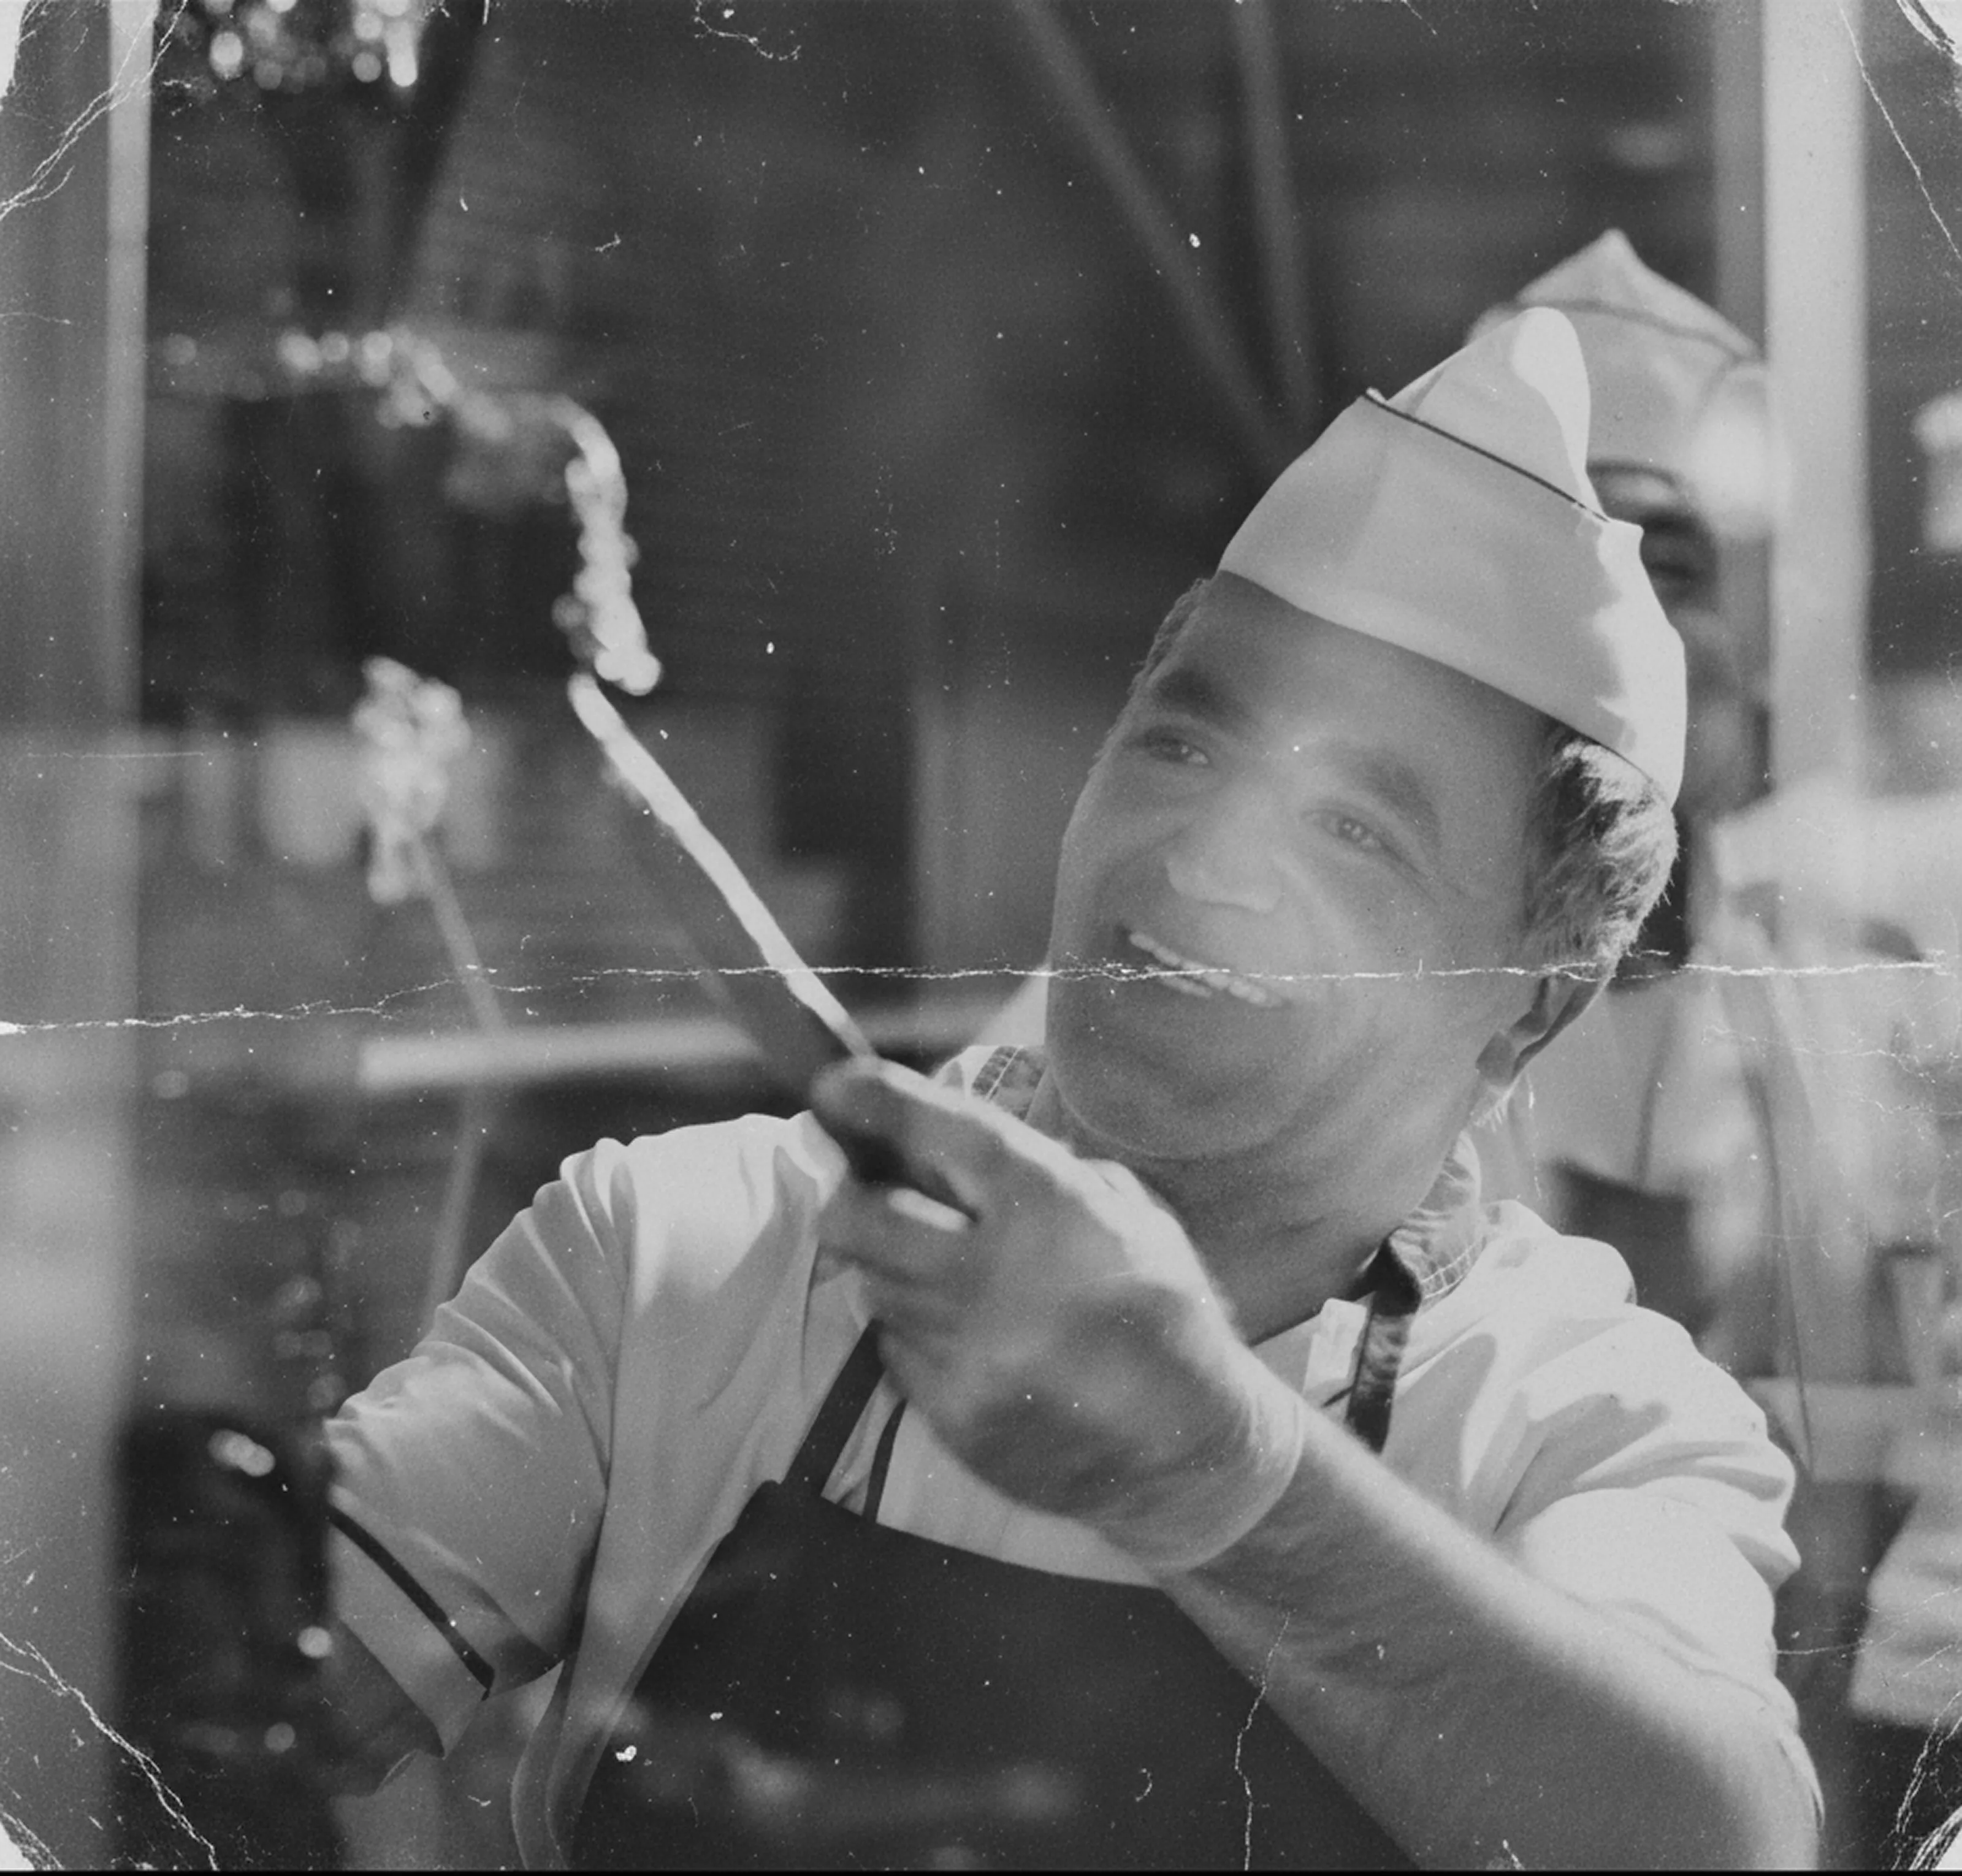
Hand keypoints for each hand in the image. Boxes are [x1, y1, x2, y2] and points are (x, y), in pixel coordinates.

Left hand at [811, 1060, 1305, 1569]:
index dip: (875, 1102)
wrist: (1189, 1451)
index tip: (834, 1085)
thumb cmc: (1164, 1314)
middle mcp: (995, 1277)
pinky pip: (898, 1352)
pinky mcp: (952, 1415)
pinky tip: (971, 1338)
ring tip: (951, 1275)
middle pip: (862, 1220)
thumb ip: (1039, 1172)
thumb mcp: (1130, 1214)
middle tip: (868, 1193)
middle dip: (852, 1199)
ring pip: (876, 1286)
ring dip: (895, 1269)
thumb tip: (947, 1144)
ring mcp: (967, 1354)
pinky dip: (918, 1334)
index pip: (940, 1134)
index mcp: (1051, 1210)